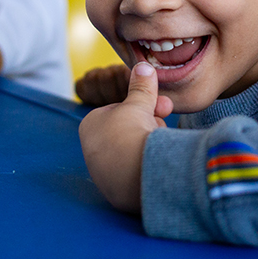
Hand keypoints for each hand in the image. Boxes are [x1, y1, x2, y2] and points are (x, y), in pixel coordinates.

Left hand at [78, 62, 173, 212]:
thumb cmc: (130, 133)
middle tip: (168, 119)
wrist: (137, 174)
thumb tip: (143, 65)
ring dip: (151, 143)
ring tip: (161, 145)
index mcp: (89, 126)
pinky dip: (150, 166)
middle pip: (130, 130)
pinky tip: (159, 164)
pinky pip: (139, 172)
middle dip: (150, 124)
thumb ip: (141, 86)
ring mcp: (104, 174)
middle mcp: (92, 150)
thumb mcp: (138, 103)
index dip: (144, 106)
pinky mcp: (118, 193)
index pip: (122, 111)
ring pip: (135, 151)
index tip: (163, 104)